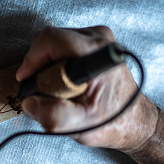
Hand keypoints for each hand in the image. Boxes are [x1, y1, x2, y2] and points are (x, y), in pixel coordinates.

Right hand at [16, 26, 157, 151]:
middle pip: (48, 39)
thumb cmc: (113, 122)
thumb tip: (30, 101)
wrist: (134, 120)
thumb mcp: (80, 126)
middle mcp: (99, 39)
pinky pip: (60, 45)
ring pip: (52, 42)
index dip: (32, 61)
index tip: (29, 80)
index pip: (49, 40)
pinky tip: (66, 81)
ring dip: (47, 66)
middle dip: (39, 66)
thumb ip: (52, 115)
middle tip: (49, 89)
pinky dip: (55, 63)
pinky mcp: (94, 41)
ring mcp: (97, 37)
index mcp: (95, 54)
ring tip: (60, 87)